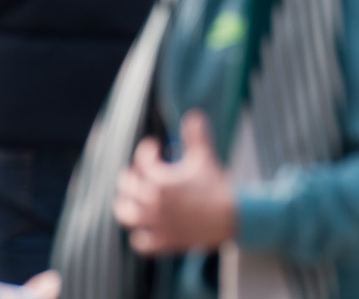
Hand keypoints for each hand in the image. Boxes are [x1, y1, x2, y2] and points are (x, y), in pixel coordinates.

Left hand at [113, 111, 236, 255]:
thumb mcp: (205, 156)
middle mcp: (154, 202)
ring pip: (126, 214)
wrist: (232, 215)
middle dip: (132, 175)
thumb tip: (193, 114)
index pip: (141, 160)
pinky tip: (145, 228)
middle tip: (142, 172)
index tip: (155, 147)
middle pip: (127, 185)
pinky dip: (140, 236)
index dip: (147, 149)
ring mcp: (157, 223)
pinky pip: (142, 243)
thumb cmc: (217, 184)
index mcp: (161, 179)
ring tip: (132, 199)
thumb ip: (196, 134)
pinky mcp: (165, 241)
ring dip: (126, 205)